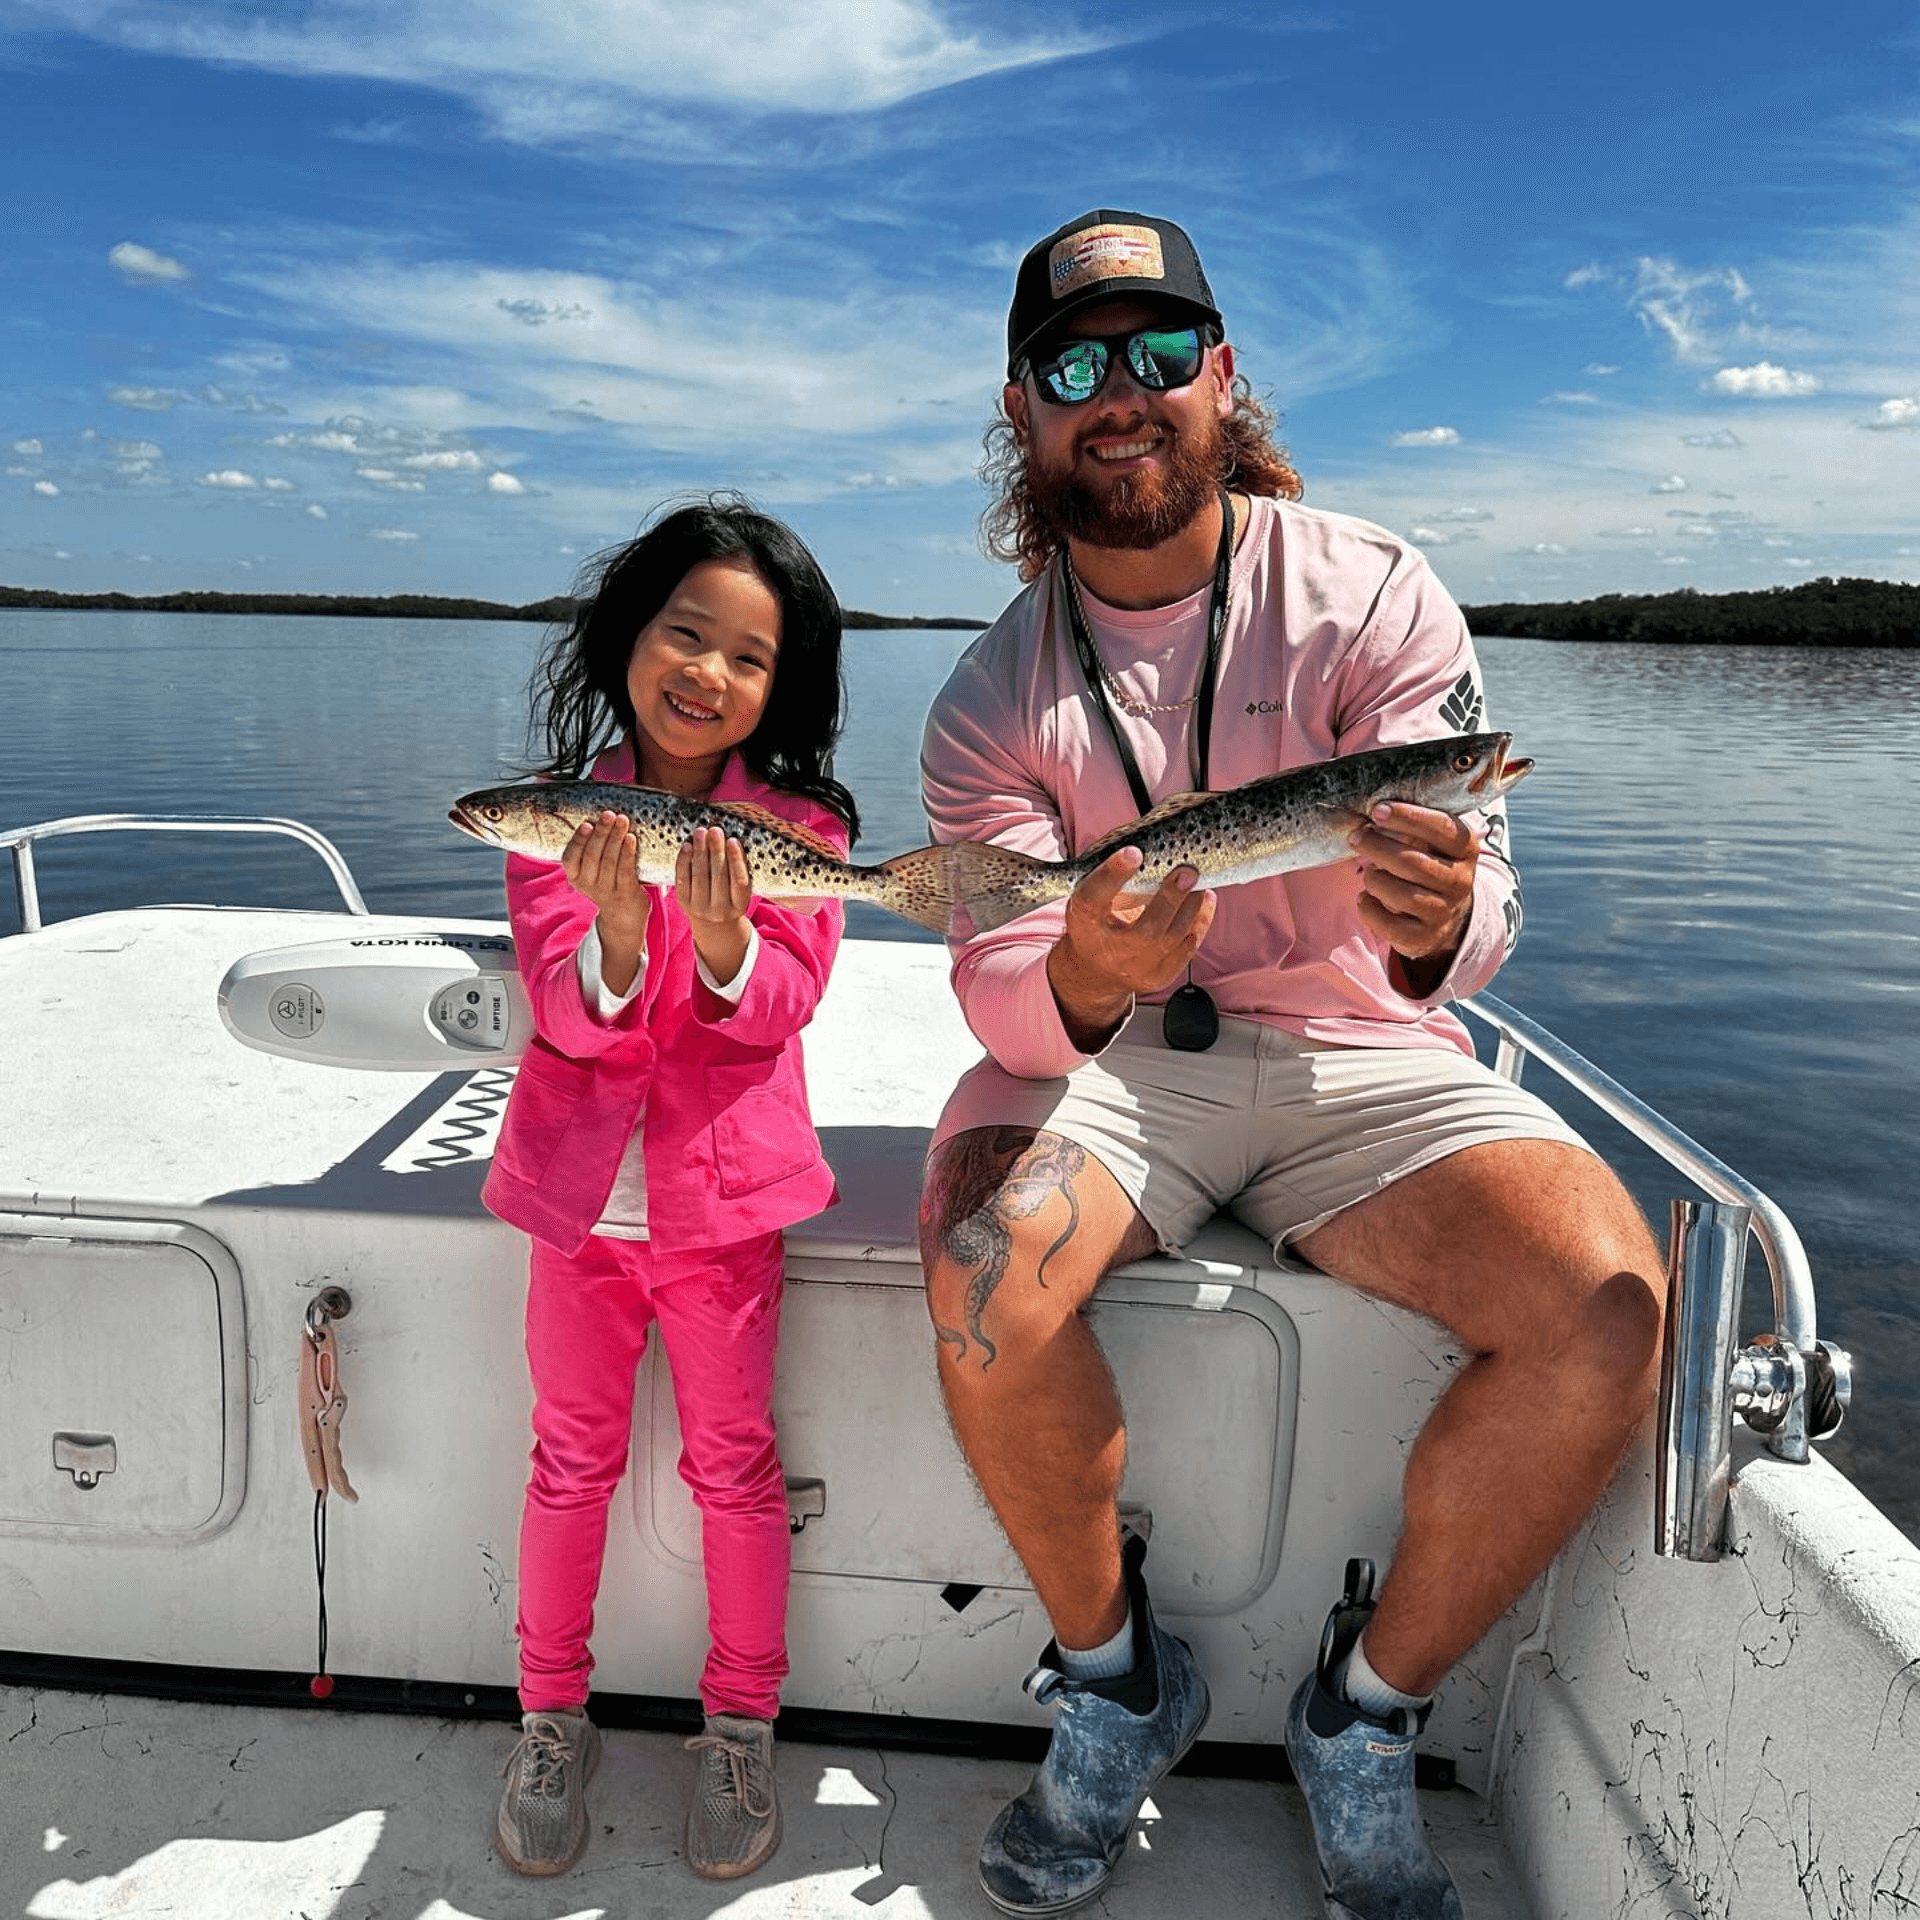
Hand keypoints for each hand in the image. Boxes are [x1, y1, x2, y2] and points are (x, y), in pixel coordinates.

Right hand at [563, 810, 648, 993]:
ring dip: (616, 838)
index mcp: (576, 876)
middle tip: (609, 814)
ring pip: (609, 860)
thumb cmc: (608, 882)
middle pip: (592, 854)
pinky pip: (625, 870)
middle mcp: (588, 884)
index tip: (587, 823)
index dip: (578, 840)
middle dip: (602, 832)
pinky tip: (631, 838)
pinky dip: (627, 852)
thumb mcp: (592, 870)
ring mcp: (606, 891)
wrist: (623, 916)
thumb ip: (590, 849)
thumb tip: (598, 817)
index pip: (570, 857)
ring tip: (622, 820)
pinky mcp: (625, 894)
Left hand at [676, 825, 753, 987]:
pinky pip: (683, 878)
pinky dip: (684, 860)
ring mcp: (700, 908)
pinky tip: (687, 845)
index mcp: (739, 906)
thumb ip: (739, 869)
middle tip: (715, 830)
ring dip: (700, 851)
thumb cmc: (731, 898)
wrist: (714, 924)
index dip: (736, 860)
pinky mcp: (684, 903)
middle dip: (716, 851)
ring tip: (701, 832)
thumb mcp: (741, 890)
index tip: (733, 840)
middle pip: (718, 877)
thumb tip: (732, 840)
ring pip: (700, 876)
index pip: (739, 881)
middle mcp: (720, 910)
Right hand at [1047, 846, 1216, 1048]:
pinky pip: (1187, 949)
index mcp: (1083, 925)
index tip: (1133, 852)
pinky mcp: (1158, 977)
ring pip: (1173, 939)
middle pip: (1146, 931)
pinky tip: (1205, 899)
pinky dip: (1200, 920)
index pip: (1093, 900)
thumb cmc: (1096, 923)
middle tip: (1187, 870)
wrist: (1094, 970)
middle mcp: (1107, 952)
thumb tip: (1147, 842)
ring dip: (1191, 906)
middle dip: (1170, 898)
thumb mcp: (1091, 899)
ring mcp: (1135, 970)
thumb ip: (1111, 877)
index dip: (1112, 875)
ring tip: (1198, 881)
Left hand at [1349, 801, 1477, 985]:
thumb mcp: (1433, 842)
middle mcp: (1460, 881)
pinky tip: (1365, 897)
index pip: (1441, 828)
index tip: (1377, 810)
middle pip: (1414, 863)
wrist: (1447, 916)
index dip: (1407, 818)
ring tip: (1367, 872)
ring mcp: (1444, 911)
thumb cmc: (1430, 866)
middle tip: (1356, 837)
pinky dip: (1370, 910)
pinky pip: (1391, 925)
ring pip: (1402, 895)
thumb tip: (1371, 809)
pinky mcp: (1425, 937)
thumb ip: (1412, 825)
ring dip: (1375, 879)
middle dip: (1378, 847)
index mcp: (1465, 849)